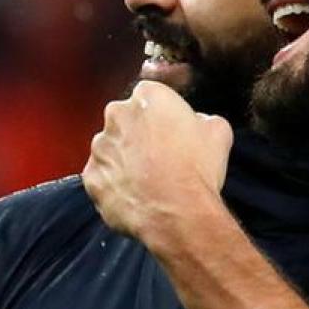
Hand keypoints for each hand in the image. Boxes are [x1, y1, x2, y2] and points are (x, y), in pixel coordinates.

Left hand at [81, 81, 231, 247]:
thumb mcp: (218, 132)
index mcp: (148, 95)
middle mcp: (117, 115)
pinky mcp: (91, 177)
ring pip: (110, 149)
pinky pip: (101, 177)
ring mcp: (100, 147)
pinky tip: (135, 195)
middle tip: (160, 157)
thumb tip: (196, 122)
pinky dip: (114, 185)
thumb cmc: (197, 170)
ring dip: (124, 160)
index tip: (171, 132)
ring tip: (148, 181)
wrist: (178, 213)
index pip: (150, 96)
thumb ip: (202, 118)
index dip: (162, 116)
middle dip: (138, 134)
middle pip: (125, 120)